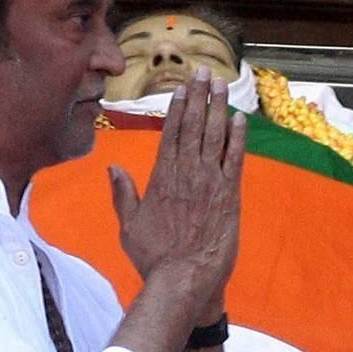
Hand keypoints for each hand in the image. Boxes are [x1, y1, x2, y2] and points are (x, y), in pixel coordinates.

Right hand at [108, 67, 245, 320]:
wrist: (184, 278)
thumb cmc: (154, 256)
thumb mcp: (128, 225)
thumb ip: (122, 193)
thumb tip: (112, 167)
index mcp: (161, 178)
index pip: (170, 134)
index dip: (177, 109)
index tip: (182, 88)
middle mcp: (186, 173)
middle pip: (192, 127)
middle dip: (199, 98)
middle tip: (204, 73)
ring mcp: (209, 182)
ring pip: (214, 136)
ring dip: (218, 108)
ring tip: (222, 85)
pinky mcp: (229, 194)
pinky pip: (235, 159)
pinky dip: (238, 137)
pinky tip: (240, 118)